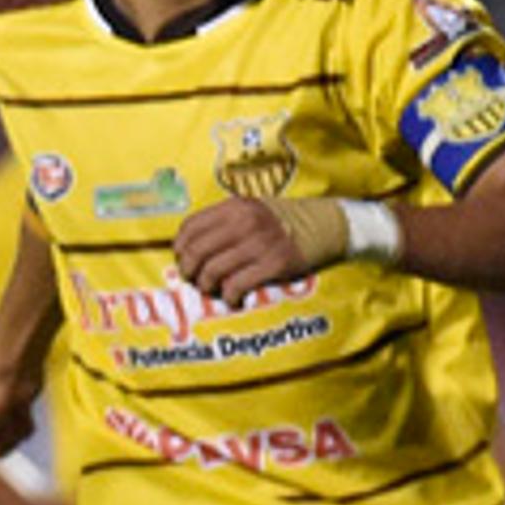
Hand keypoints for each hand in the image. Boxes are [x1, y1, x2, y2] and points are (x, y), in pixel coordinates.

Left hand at [171, 196, 349, 306]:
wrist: (323, 226)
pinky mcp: (274, 264)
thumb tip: (186, 247)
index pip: (190, 227)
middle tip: (196, 278)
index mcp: (234, 207)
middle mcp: (244, 222)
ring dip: (208, 285)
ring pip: (212, 271)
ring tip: (214, 288)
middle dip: (190, 270)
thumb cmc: (280, 222)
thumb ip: (222, 222)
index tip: (183, 258)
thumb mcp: (250, 210)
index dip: (180, 247)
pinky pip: (236, 285)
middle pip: (196, 252)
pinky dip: (229, 296)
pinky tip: (233, 297)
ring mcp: (259, 243)